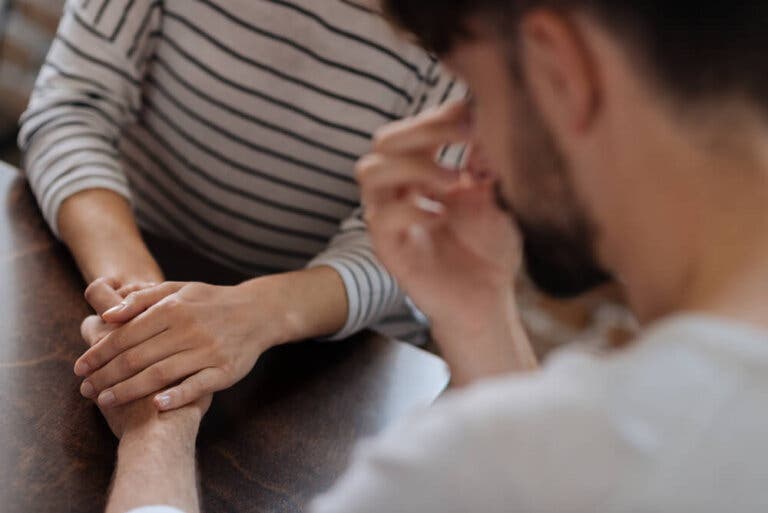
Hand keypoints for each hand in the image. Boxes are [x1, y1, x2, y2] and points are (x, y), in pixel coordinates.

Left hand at [81, 280, 211, 438]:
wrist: (259, 313)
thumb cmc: (212, 302)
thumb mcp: (179, 289)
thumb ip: (143, 298)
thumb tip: (108, 315)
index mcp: (174, 308)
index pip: (126, 334)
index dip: (99, 352)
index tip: (80, 367)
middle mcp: (188, 329)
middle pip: (137, 357)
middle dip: (106, 375)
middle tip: (85, 389)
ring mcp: (208, 351)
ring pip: (160, 374)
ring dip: (128, 390)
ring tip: (105, 401)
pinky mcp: (225, 370)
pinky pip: (196, 386)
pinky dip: (175, 396)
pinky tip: (155, 406)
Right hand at [358, 101, 521, 333]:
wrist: (487, 300)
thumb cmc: (490, 248)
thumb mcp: (497, 195)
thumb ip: (488, 159)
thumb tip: (486, 116)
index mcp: (424, 171)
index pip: (415, 127)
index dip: (442, 114)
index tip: (477, 114)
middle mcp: (400, 190)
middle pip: (385, 140)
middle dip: (424, 129)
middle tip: (466, 135)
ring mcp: (390, 218)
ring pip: (371, 171)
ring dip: (413, 166)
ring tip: (453, 180)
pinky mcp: (388, 248)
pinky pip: (382, 217)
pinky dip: (412, 209)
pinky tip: (442, 216)